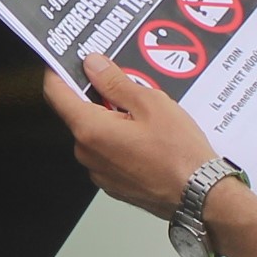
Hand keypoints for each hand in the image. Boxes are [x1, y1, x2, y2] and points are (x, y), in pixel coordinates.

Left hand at [41, 52, 219, 216]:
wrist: (200, 195)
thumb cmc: (179, 154)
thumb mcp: (150, 103)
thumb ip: (115, 82)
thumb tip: (93, 65)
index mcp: (91, 130)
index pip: (56, 93)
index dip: (59, 71)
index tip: (69, 60)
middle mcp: (88, 153)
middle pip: (77, 112)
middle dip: (97, 95)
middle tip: (125, 84)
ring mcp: (99, 171)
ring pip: (95, 133)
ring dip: (111, 119)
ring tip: (144, 114)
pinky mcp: (112, 182)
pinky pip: (107, 152)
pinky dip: (119, 140)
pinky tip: (146, 136)